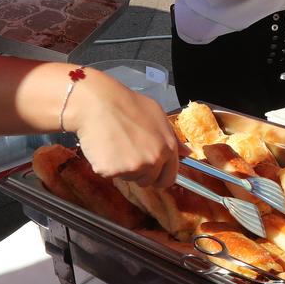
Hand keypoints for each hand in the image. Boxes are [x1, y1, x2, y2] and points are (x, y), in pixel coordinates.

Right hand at [63, 70, 178, 186]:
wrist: (97, 102)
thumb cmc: (127, 104)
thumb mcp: (157, 115)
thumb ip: (173, 137)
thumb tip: (187, 153)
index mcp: (167, 147)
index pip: (169, 177)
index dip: (159, 177)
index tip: (152, 175)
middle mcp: (153, 160)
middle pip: (148, 181)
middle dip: (140, 173)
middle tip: (128, 153)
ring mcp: (133, 167)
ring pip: (129, 178)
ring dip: (122, 168)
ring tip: (115, 144)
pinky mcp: (112, 171)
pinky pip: (110, 174)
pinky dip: (105, 165)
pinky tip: (104, 147)